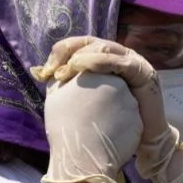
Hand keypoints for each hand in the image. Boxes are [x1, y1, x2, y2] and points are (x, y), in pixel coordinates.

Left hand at [33, 36, 165, 138]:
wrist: (144, 140)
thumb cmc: (115, 123)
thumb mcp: (86, 100)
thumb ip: (67, 85)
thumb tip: (39, 72)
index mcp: (105, 61)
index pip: (79, 46)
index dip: (60, 53)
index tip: (44, 72)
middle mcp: (119, 56)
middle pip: (90, 42)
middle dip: (68, 51)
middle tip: (52, 69)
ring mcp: (133, 61)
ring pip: (104, 48)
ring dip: (83, 56)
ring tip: (68, 68)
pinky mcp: (143, 71)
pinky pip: (119, 61)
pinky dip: (99, 62)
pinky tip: (82, 68)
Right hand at [40, 72, 141, 182]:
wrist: (82, 156)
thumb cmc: (64, 125)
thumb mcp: (55, 94)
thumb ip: (62, 77)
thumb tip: (64, 70)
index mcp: (96, 72)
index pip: (94, 72)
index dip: (85, 87)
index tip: (78, 101)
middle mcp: (118, 83)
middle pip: (110, 85)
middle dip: (100, 97)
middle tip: (87, 114)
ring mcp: (131, 102)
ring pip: (120, 102)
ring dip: (110, 111)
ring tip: (96, 125)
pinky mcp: (138, 119)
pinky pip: (128, 119)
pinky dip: (119, 125)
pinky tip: (107, 134)